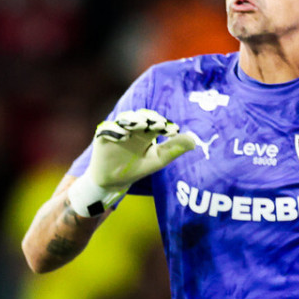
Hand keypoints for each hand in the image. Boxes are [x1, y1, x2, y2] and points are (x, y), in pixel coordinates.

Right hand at [69, 108, 199, 215]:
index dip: (164, 124)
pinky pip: (107, 129)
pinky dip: (115, 131)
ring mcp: (118, 130)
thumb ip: (174, 149)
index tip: (172, 131)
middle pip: (142, 116)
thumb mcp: (157, 160)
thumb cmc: (136, 168)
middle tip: (157, 124)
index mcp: (147, 132)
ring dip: (133, 120)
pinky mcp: (103, 136)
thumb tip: (194, 140)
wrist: (113, 181)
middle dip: (150, 118)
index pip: (157, 122)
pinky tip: (123, 136)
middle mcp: (133, 128)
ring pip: (125, 119)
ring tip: (141, 125)